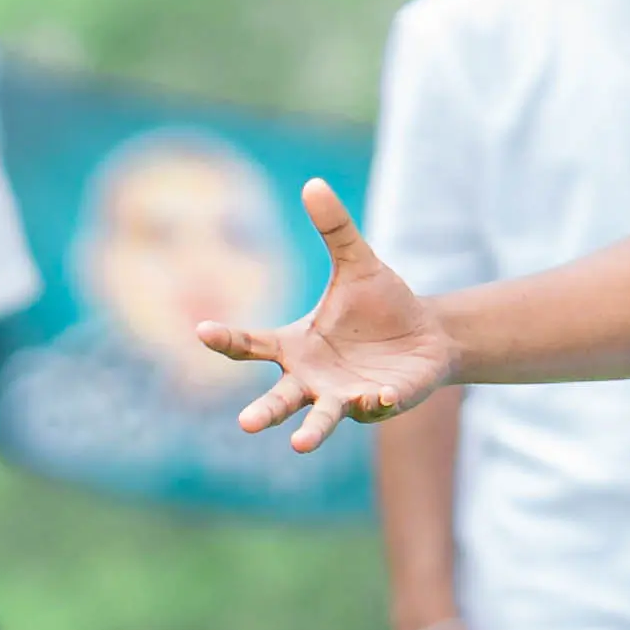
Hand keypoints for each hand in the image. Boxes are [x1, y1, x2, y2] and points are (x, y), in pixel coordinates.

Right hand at [207, 181, 462, 455]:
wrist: (427, 335)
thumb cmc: (382, 304)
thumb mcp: (359, 262)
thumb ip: (335, 229)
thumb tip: (313, 183)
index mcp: (295, 345)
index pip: (252, 344)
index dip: (226, 338)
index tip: (202, 330)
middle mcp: (312, 378)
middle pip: (280, 398)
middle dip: (264, 411)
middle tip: (245, 424)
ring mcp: (344, 396)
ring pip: (322, 419)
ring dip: (311, 432)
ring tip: (298, 446)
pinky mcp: (379, 404)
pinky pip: (374, 406)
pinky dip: (376, 401)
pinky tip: (381, 393)